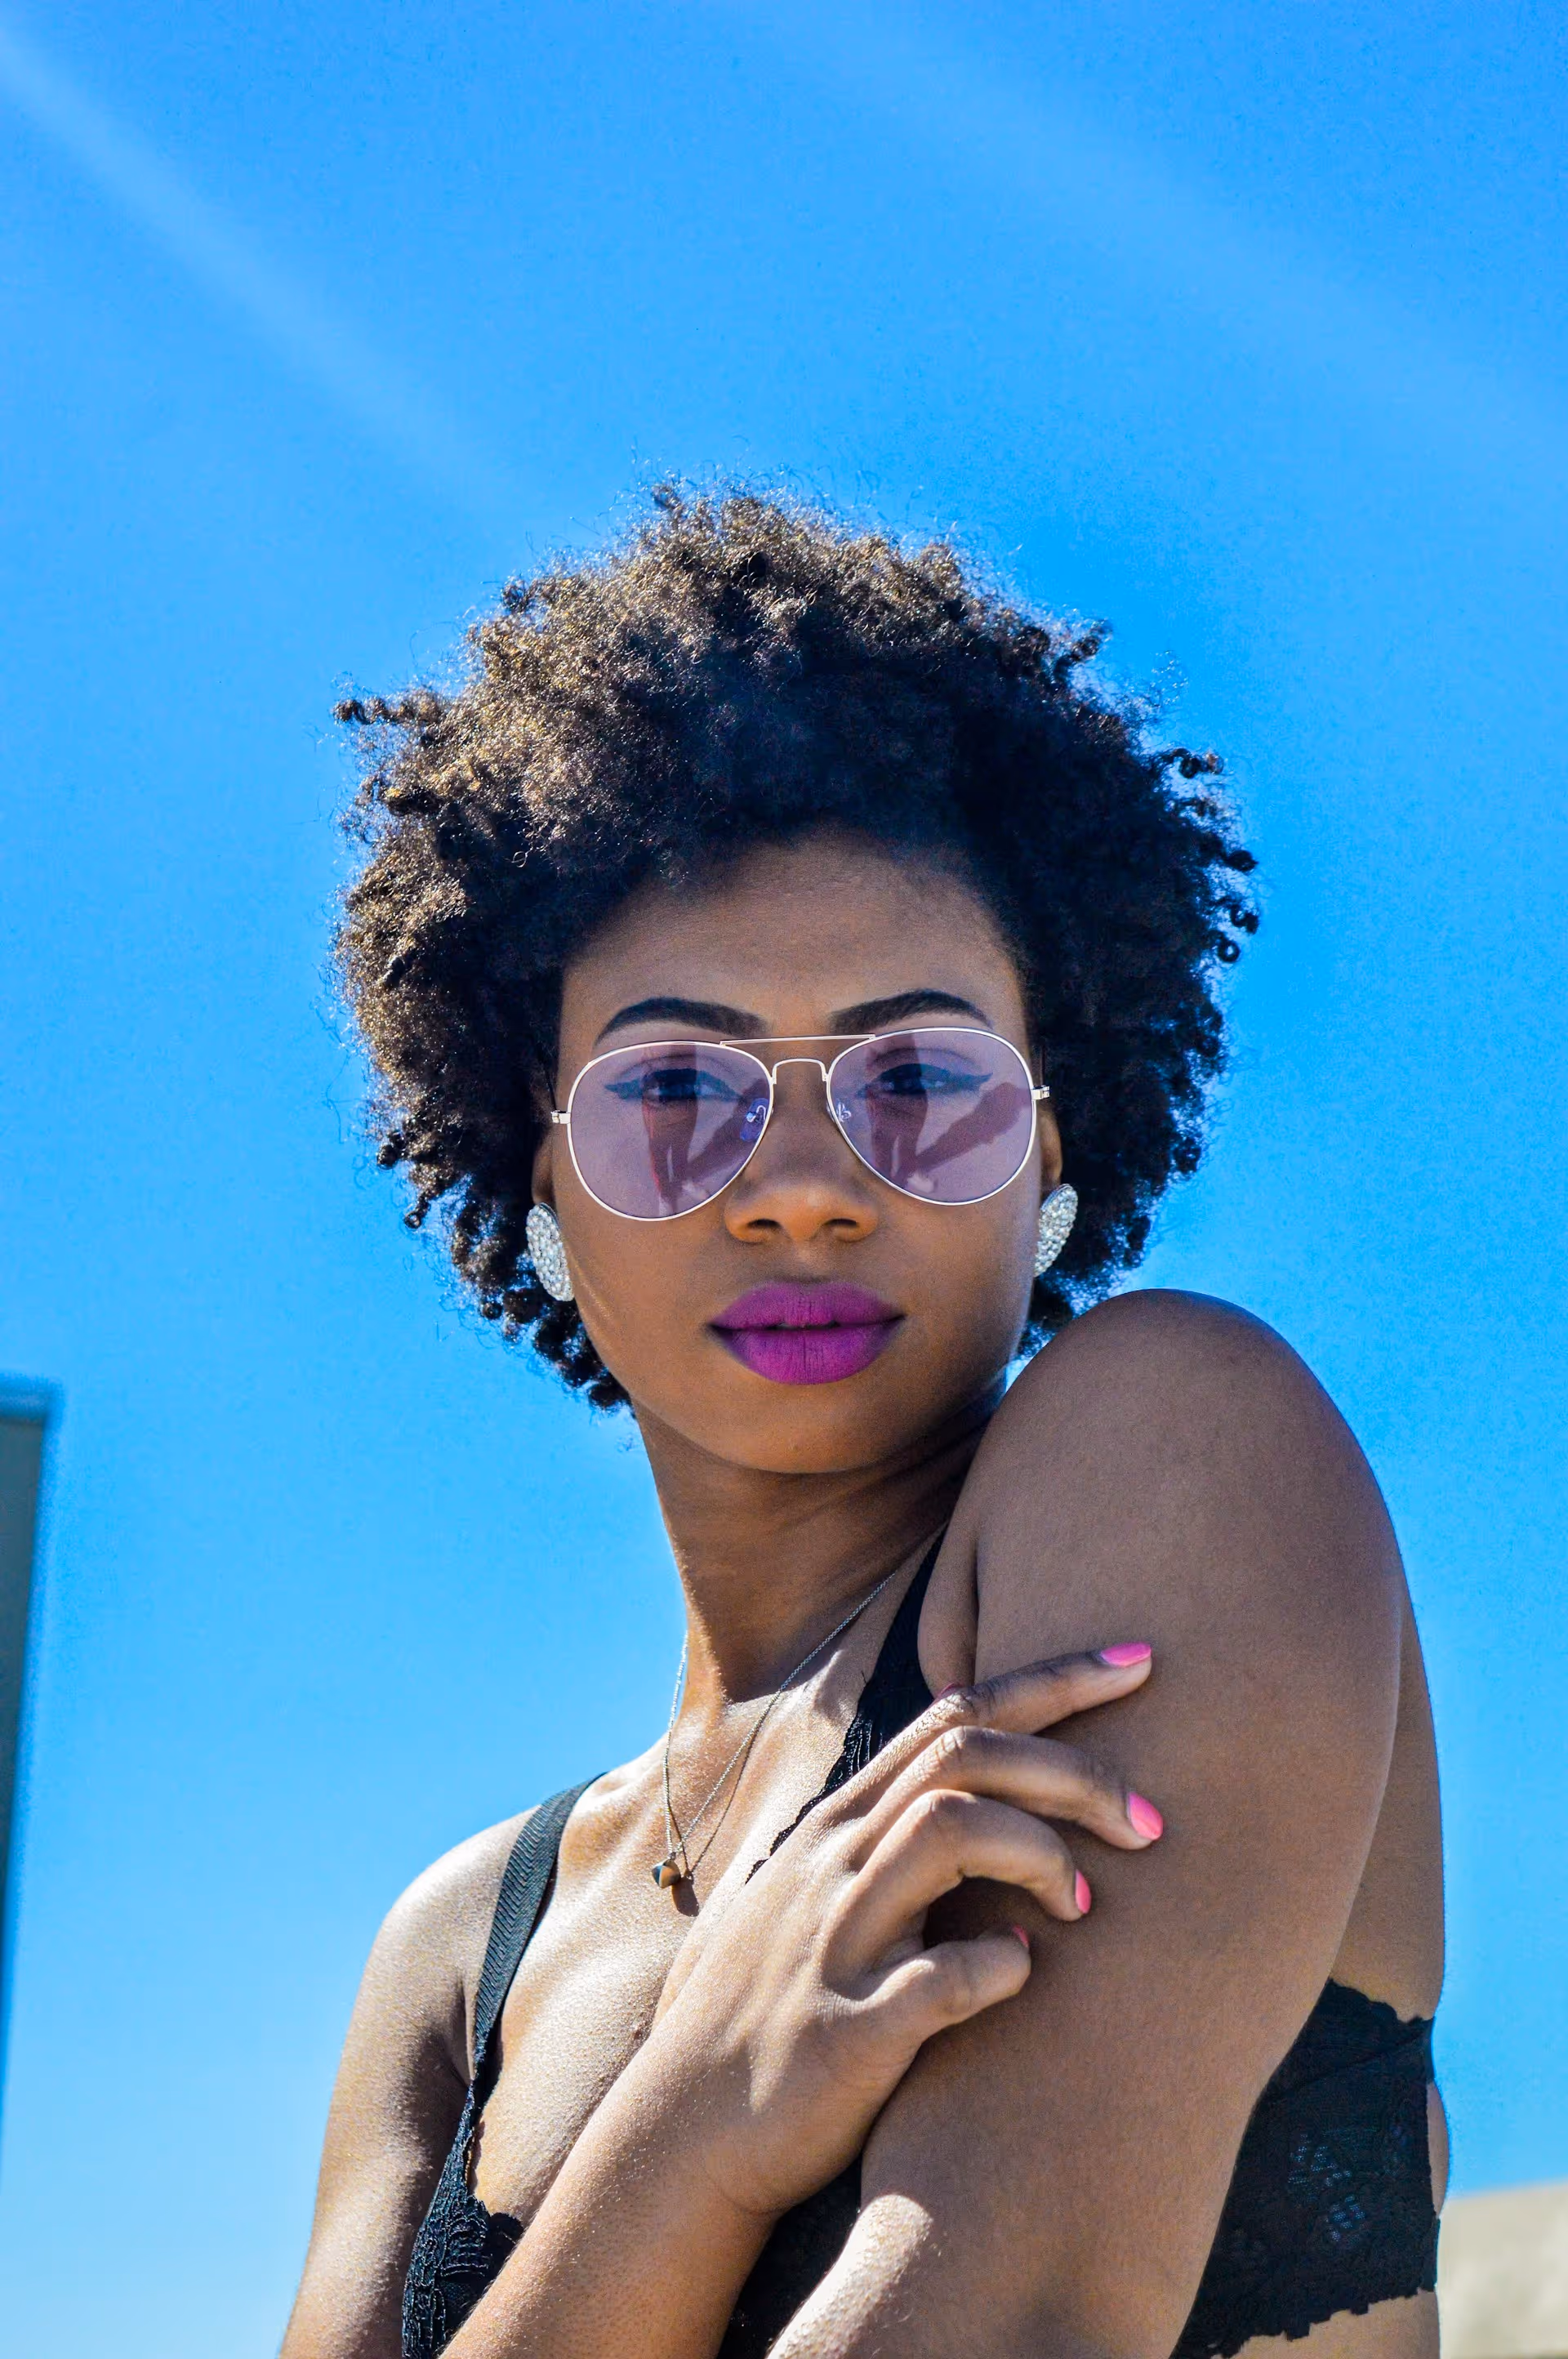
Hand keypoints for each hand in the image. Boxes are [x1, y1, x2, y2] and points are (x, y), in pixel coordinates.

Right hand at [649, 1644, 1161, 2219]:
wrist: (683, 2141)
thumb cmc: (765, 2021)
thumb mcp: (809, 1905)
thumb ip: (876, 1852)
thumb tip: (966, 1814)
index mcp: (838, 1827)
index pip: (953, 1715)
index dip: (1054, 1680)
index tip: (1139, 1663)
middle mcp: (834, 1862)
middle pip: (966, 1755)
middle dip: (1077, 1769)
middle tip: (1150, 1819)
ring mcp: (836, 1938)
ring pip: (951, 1829)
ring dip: (1042, 1852)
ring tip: (1083, 1905)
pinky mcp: (849, 2028)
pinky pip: (944, 1977)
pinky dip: (1001, 1969)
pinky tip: (1019, 1979)